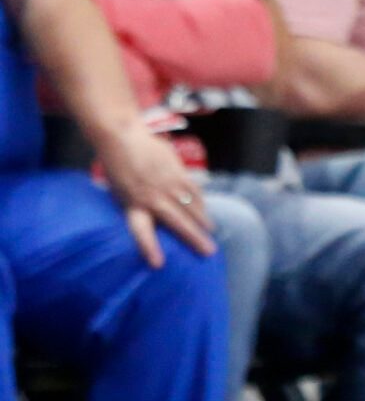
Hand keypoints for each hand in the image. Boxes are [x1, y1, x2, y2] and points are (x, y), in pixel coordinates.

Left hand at [92, 122, 215, 266]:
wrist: (121, 137)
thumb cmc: (117, 167)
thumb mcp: (119, 191)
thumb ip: (135, 205)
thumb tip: (150, 220)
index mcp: (132, 204)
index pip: (141, 231)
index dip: (150, 248)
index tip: (158, 264)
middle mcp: (152, 197)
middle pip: (177, 222)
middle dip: (194, 238)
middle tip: (209, 251)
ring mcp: (167, 185)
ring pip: (190, 207)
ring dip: (202, 220)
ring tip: (210, 231)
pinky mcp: (178, 172)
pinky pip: (194, 191)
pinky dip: (200, 202)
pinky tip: (204, 210)